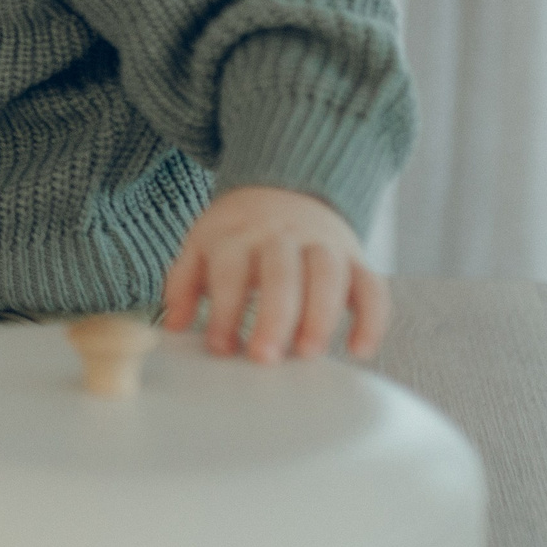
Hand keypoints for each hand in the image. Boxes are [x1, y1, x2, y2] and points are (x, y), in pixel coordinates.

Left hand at [161, 186, 388, 361]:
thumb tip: (174, 327)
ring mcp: (323, 244)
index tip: (221, 348)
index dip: (225, 309)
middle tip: (265, 357)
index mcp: (238, 234)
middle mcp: (282, 235)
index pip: (231, 269)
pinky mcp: (355, 258)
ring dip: (321, 315)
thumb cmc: (238, 234)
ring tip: (308, 354)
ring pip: (328, 274)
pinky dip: (372, 318)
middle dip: (273, 316)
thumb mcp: (202, 246)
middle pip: (281, 272)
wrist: (285, 189)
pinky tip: (359, 351)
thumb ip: (184, 284)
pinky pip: (372, 285)